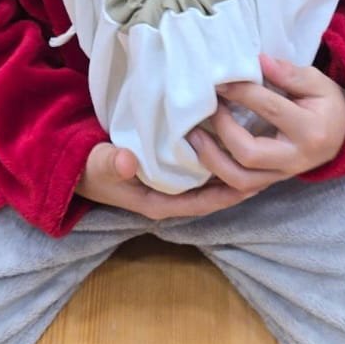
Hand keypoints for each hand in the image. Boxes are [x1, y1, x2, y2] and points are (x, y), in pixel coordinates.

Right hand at [77, 142, 260, 221]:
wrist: (75, 167)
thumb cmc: (89, 169)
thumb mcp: (98, 165)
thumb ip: (112, 162)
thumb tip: (129, 161)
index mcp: (159, 203)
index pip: (203, 203)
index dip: (230, 195)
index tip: (255, 182)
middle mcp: (170, 197)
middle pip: (213, 193)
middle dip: (239, 181)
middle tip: (269, 165)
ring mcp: (170, 185)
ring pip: (209, 180)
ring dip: (231, 168)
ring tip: (259, 151)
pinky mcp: (168, 170)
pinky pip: (199, 168)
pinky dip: (216, 157)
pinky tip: (233, 140)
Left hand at [186, 54, 344, 192]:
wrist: (342, 136)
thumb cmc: (326, 105)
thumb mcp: (317, 83)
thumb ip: (289, 73)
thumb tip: (259, 61)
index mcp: (310, 129)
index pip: (270, 109)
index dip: (242, 92)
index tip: (219, 80)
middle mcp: (295, 158)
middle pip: (250, 154)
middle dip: (223, 130)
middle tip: (208, 108)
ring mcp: (281, 175)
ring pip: (240, 180)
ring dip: (212, 159)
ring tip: (194, 136)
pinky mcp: (269, 183)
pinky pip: (238, 189)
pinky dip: (215, 179)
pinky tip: (199, 160)